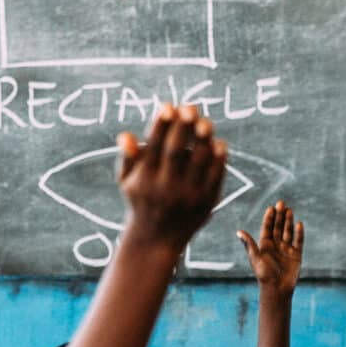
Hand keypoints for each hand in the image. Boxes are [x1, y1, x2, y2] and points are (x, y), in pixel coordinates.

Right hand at [119, 105, 228, 250]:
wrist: (156, 240)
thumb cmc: (140, 200)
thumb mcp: (127, 182)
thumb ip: (128, 158)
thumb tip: (125, 136)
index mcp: (144, 179)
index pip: (153, 147)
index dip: (160, 125)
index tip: (167, 106)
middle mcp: (165, 188)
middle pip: (176, 152)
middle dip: (183, 128)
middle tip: (190, 107)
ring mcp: (187, 196)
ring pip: (198, 162)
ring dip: (204, 140)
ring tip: (206, 123)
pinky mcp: (206, 203)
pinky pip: (215, 177)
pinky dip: (219, 160)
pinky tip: (220, 144)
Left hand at [238, 200, 305, 293]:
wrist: (277, 289)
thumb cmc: (263, 274)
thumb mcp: (255, 258)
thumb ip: (249, 244)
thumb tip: (238, 232)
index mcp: (264, 245)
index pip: (267, 228)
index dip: (269, 218)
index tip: (271, 208)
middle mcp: (276, 246)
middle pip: (278, 227)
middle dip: (280, 216)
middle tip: (281, 203)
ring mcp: (286, 250)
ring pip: (288, 232)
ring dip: (288, 221)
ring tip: (289, 210)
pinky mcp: (296, 255)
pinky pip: (298, 242)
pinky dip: (299, 233)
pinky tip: (299, 224)